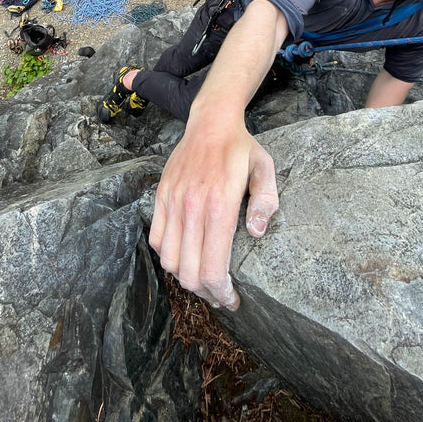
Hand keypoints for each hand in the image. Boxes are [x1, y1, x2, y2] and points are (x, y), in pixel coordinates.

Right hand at [149, 113, 278, 309]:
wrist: (210, 122)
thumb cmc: (240, 148)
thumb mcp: (265, 169)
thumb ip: (266, 202)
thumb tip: (256, 233)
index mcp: (220, 204)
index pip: (212, 267)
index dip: (221, 292)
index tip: (232, 299)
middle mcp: (192, 206)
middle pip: (189, 272)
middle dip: (206, 293)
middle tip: (220, 295)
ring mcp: (173, 201)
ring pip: (169, 260)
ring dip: (185, 277)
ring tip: (203, 279)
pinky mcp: (161, 196)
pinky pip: (156, 238)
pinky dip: (168, 255)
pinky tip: (186, 255)